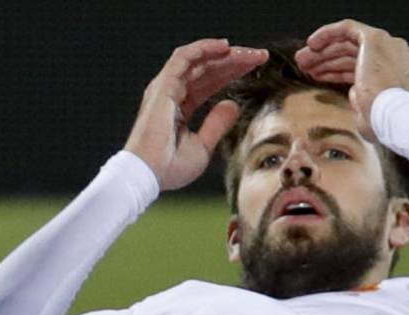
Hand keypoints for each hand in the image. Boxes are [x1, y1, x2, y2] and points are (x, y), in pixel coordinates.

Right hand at [125, 39, 267, 190]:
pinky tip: (226, 47)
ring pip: (199, 60)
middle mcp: (172, 94)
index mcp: (180, 108)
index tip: (256, 68)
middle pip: (207, 69)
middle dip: (234, 61)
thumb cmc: (170, 168)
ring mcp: (166, 88)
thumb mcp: (203, 146)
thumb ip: (217, 124)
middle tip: (260, 57)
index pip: (209, 83)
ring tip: (249, 53)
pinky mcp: (163, 85)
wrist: (149, 174)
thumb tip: (233, 104)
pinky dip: (204, 49)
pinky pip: (184, 58)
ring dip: (225, 54)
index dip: (231, 73)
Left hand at [294, 20, 408, 141]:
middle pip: (355, 54)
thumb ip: (363, 100)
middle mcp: (397, 55)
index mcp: (400, 73)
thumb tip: (354, 92)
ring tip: (302, 62)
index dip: (337, 71)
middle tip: (306, 66)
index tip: (318, 76)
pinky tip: (312, 44)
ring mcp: (388, 45)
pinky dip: (328, 34)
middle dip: (327, 60)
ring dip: (323, 52)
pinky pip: (347, 28)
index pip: (363, 66)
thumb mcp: (369, 112)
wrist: (389, 117)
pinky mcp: (375, 39)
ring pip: (349, 43)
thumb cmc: (381, 123)